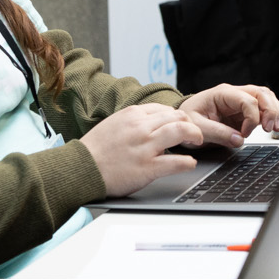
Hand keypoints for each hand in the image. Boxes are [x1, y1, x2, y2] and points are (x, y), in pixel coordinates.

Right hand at [79, 102, 204, 196]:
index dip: (177, 116)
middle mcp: (140, 127)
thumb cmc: (95, 149)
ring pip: (180, 132)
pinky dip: (188, 162)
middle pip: (177, 117)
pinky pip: (176, 162)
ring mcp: (145, 147)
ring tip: (198, 141)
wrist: (80, 169)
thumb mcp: (113, 123)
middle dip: (190, 123)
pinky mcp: (147, 168)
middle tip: (195, 132)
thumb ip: (133, 120)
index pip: (164, 109)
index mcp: (132, 114)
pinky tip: (190, 164)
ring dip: (195, 135)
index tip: (181, 122)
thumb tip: (151, 119)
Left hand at [179, 83, 278, 140]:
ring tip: (277, 127)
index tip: (244, 134)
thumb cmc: (187, 120)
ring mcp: (241, 102)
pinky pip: (264, 108)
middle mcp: (234, 94)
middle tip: (271, 128)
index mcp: (222, 94)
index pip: (247, 100)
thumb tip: (239, 140)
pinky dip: (271, 116)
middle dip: (271, 110)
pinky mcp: (244, 111)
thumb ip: (217, 133)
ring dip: (275, 111)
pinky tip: (273, 126)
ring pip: (266, 98)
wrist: (182, 122)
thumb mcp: (196, 127)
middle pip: (262, 93)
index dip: (251, 118)